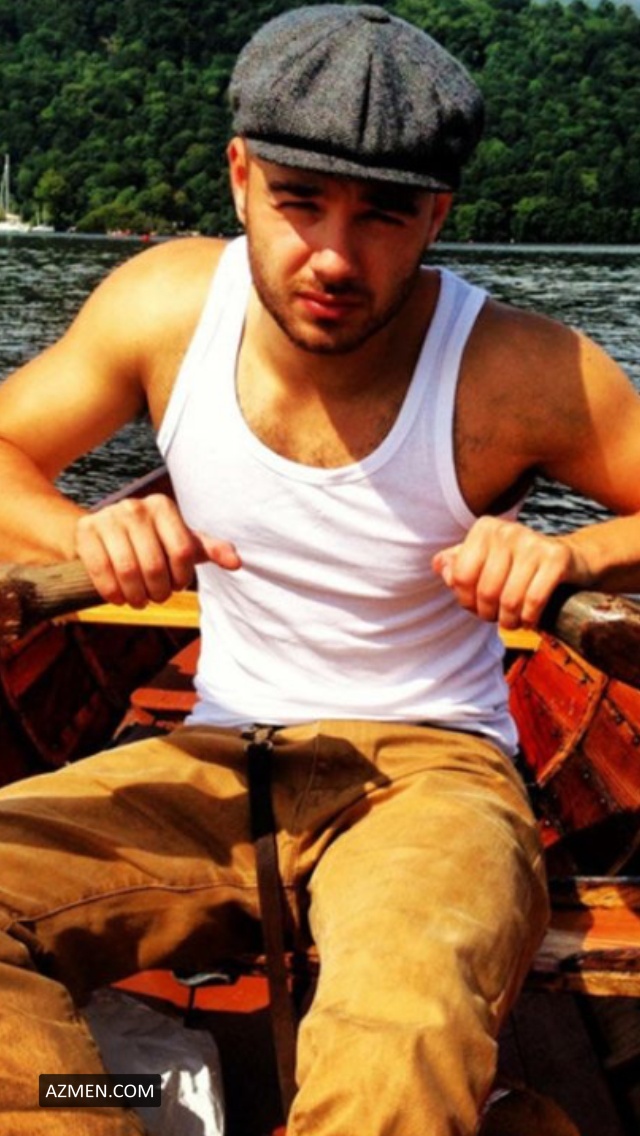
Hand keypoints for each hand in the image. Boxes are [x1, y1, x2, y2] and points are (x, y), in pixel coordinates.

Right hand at [75, 493, 240, 606]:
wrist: (104, 535)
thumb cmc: (150, 542)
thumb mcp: (180, 543)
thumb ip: (210, 550)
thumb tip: (237, 562)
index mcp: (162, 506)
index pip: (183, 551)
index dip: (181, 578)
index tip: (176, 586)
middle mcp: (135, 506)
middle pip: (155, 565)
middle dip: (158, 591)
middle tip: (155, 598)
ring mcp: (107, 516)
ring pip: (128, 570)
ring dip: (136, 596)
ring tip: (138, 600)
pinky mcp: (85, 530)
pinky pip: (101, 570)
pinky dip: (112, 592)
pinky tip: (118, 598)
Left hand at [432, 516, 585, 628]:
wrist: (570, 559)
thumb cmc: (519, 565)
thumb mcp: (486, 560)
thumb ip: (458, 564)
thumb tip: (440, 568)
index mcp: (484, 529)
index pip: (460, 577)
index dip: (466, 601)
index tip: (477, 606)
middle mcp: (506, 530)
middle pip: (485, 591)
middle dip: (489, 614)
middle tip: (498, 618)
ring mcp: (533, 542)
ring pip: (509, 599)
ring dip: (510, 621)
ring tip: (514, 621)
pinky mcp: (556, 557)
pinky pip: (533, 600)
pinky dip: (530, 618)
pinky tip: (531, 619)